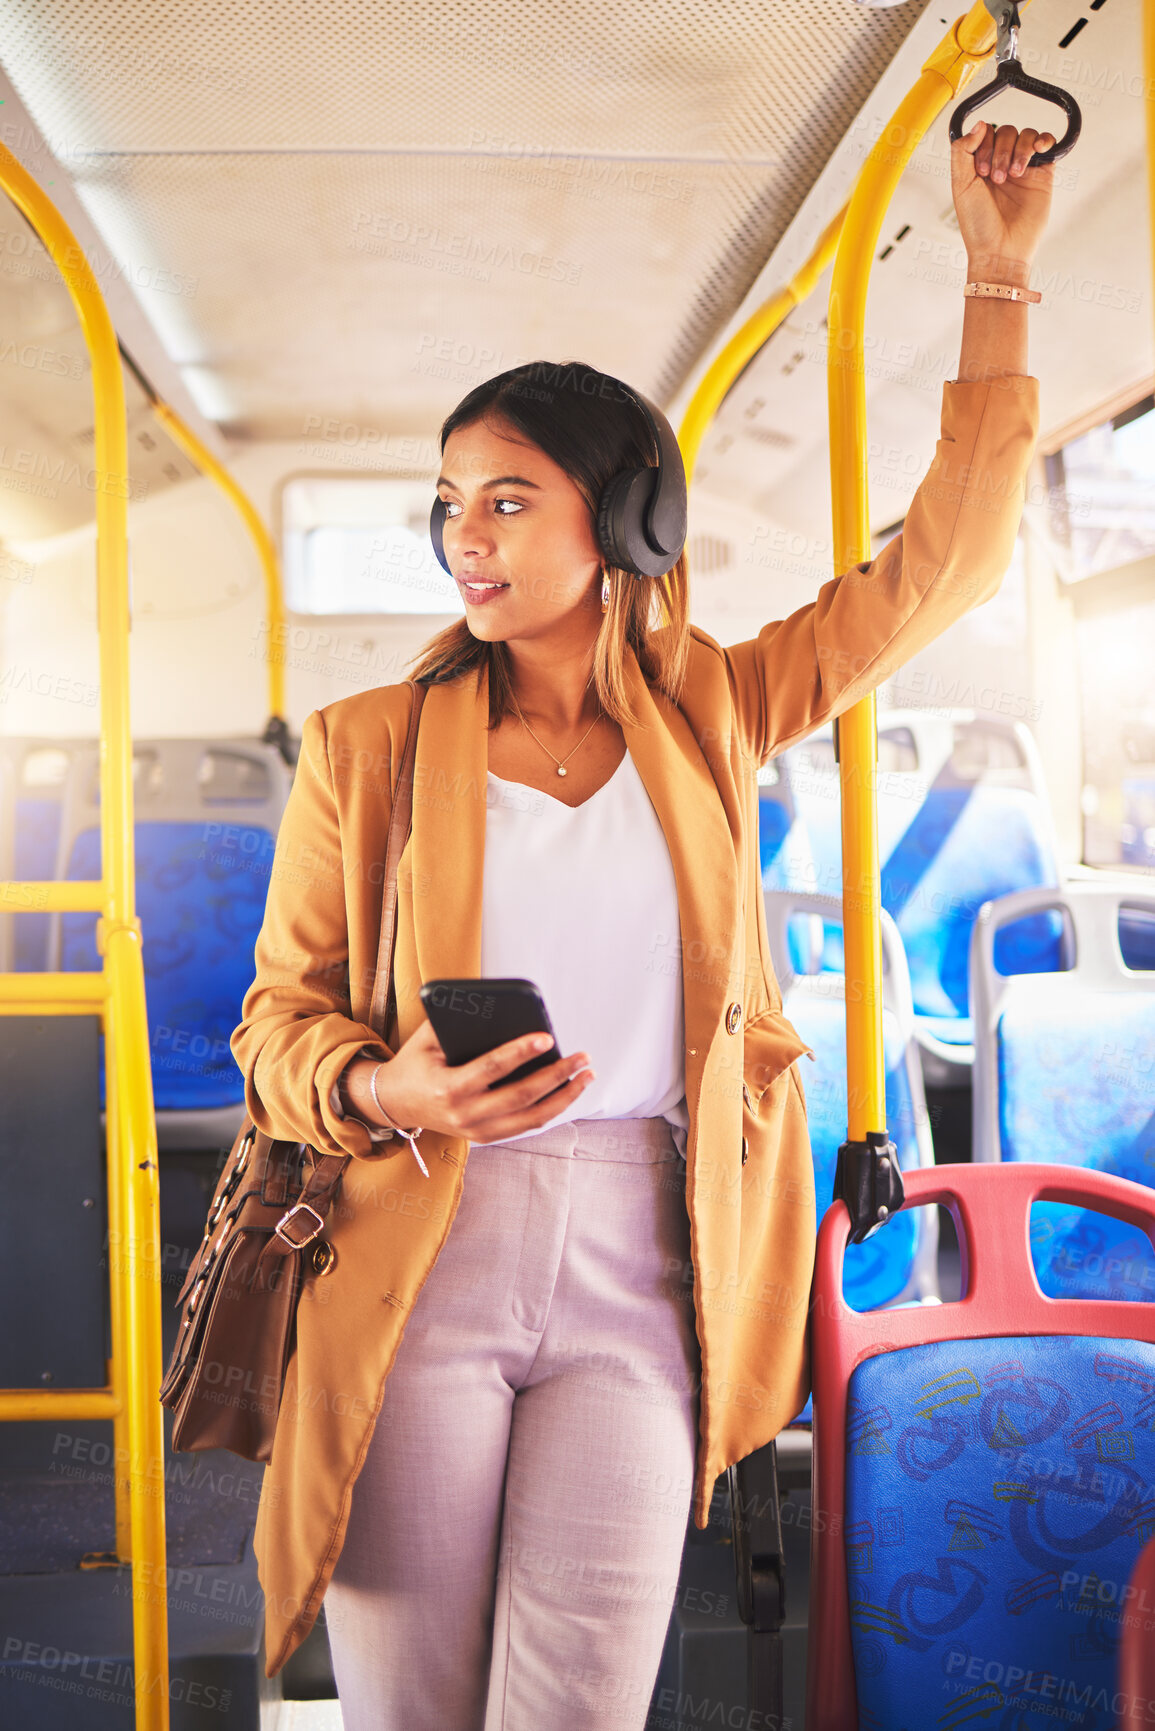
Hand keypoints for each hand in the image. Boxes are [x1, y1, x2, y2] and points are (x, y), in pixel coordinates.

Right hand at [366, 1020, 594, 1144]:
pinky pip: (525, 1126)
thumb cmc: (415, 1062)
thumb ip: (456, 1020)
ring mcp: (476, 1131)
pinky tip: (568, 1090)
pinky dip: (551, 1108)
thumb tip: (494, 1001)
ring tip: (586, 1076)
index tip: (548, 1037)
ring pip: (532, 1119)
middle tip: (582, 1058)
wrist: (394, 1103)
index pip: (493, 1068)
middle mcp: (465, 1114)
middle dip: (558, 1076)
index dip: (521, 1052)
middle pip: (522, 1097)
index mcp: (449, 1087)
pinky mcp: (485, 1137)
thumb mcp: (427, 1037)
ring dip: (564, 1097)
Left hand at [952, 122, 1054, 284]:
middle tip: (997, 178)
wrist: (1001, 250)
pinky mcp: (1042, 175)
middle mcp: (1000, 164)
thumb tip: (979, 124)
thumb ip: (962, 151)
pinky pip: (1047, 144)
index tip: (981, 170)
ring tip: (1014, 175)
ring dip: (1019, 150)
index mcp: (979, 166)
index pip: (985, 134)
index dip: (983, 143)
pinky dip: (1044, 139)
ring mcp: (1023, 169)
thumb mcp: (960, 185)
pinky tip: (1039, 148)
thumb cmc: (978, 225)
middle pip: (1006, 132)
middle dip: (1000, 150)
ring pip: (1025, 135)